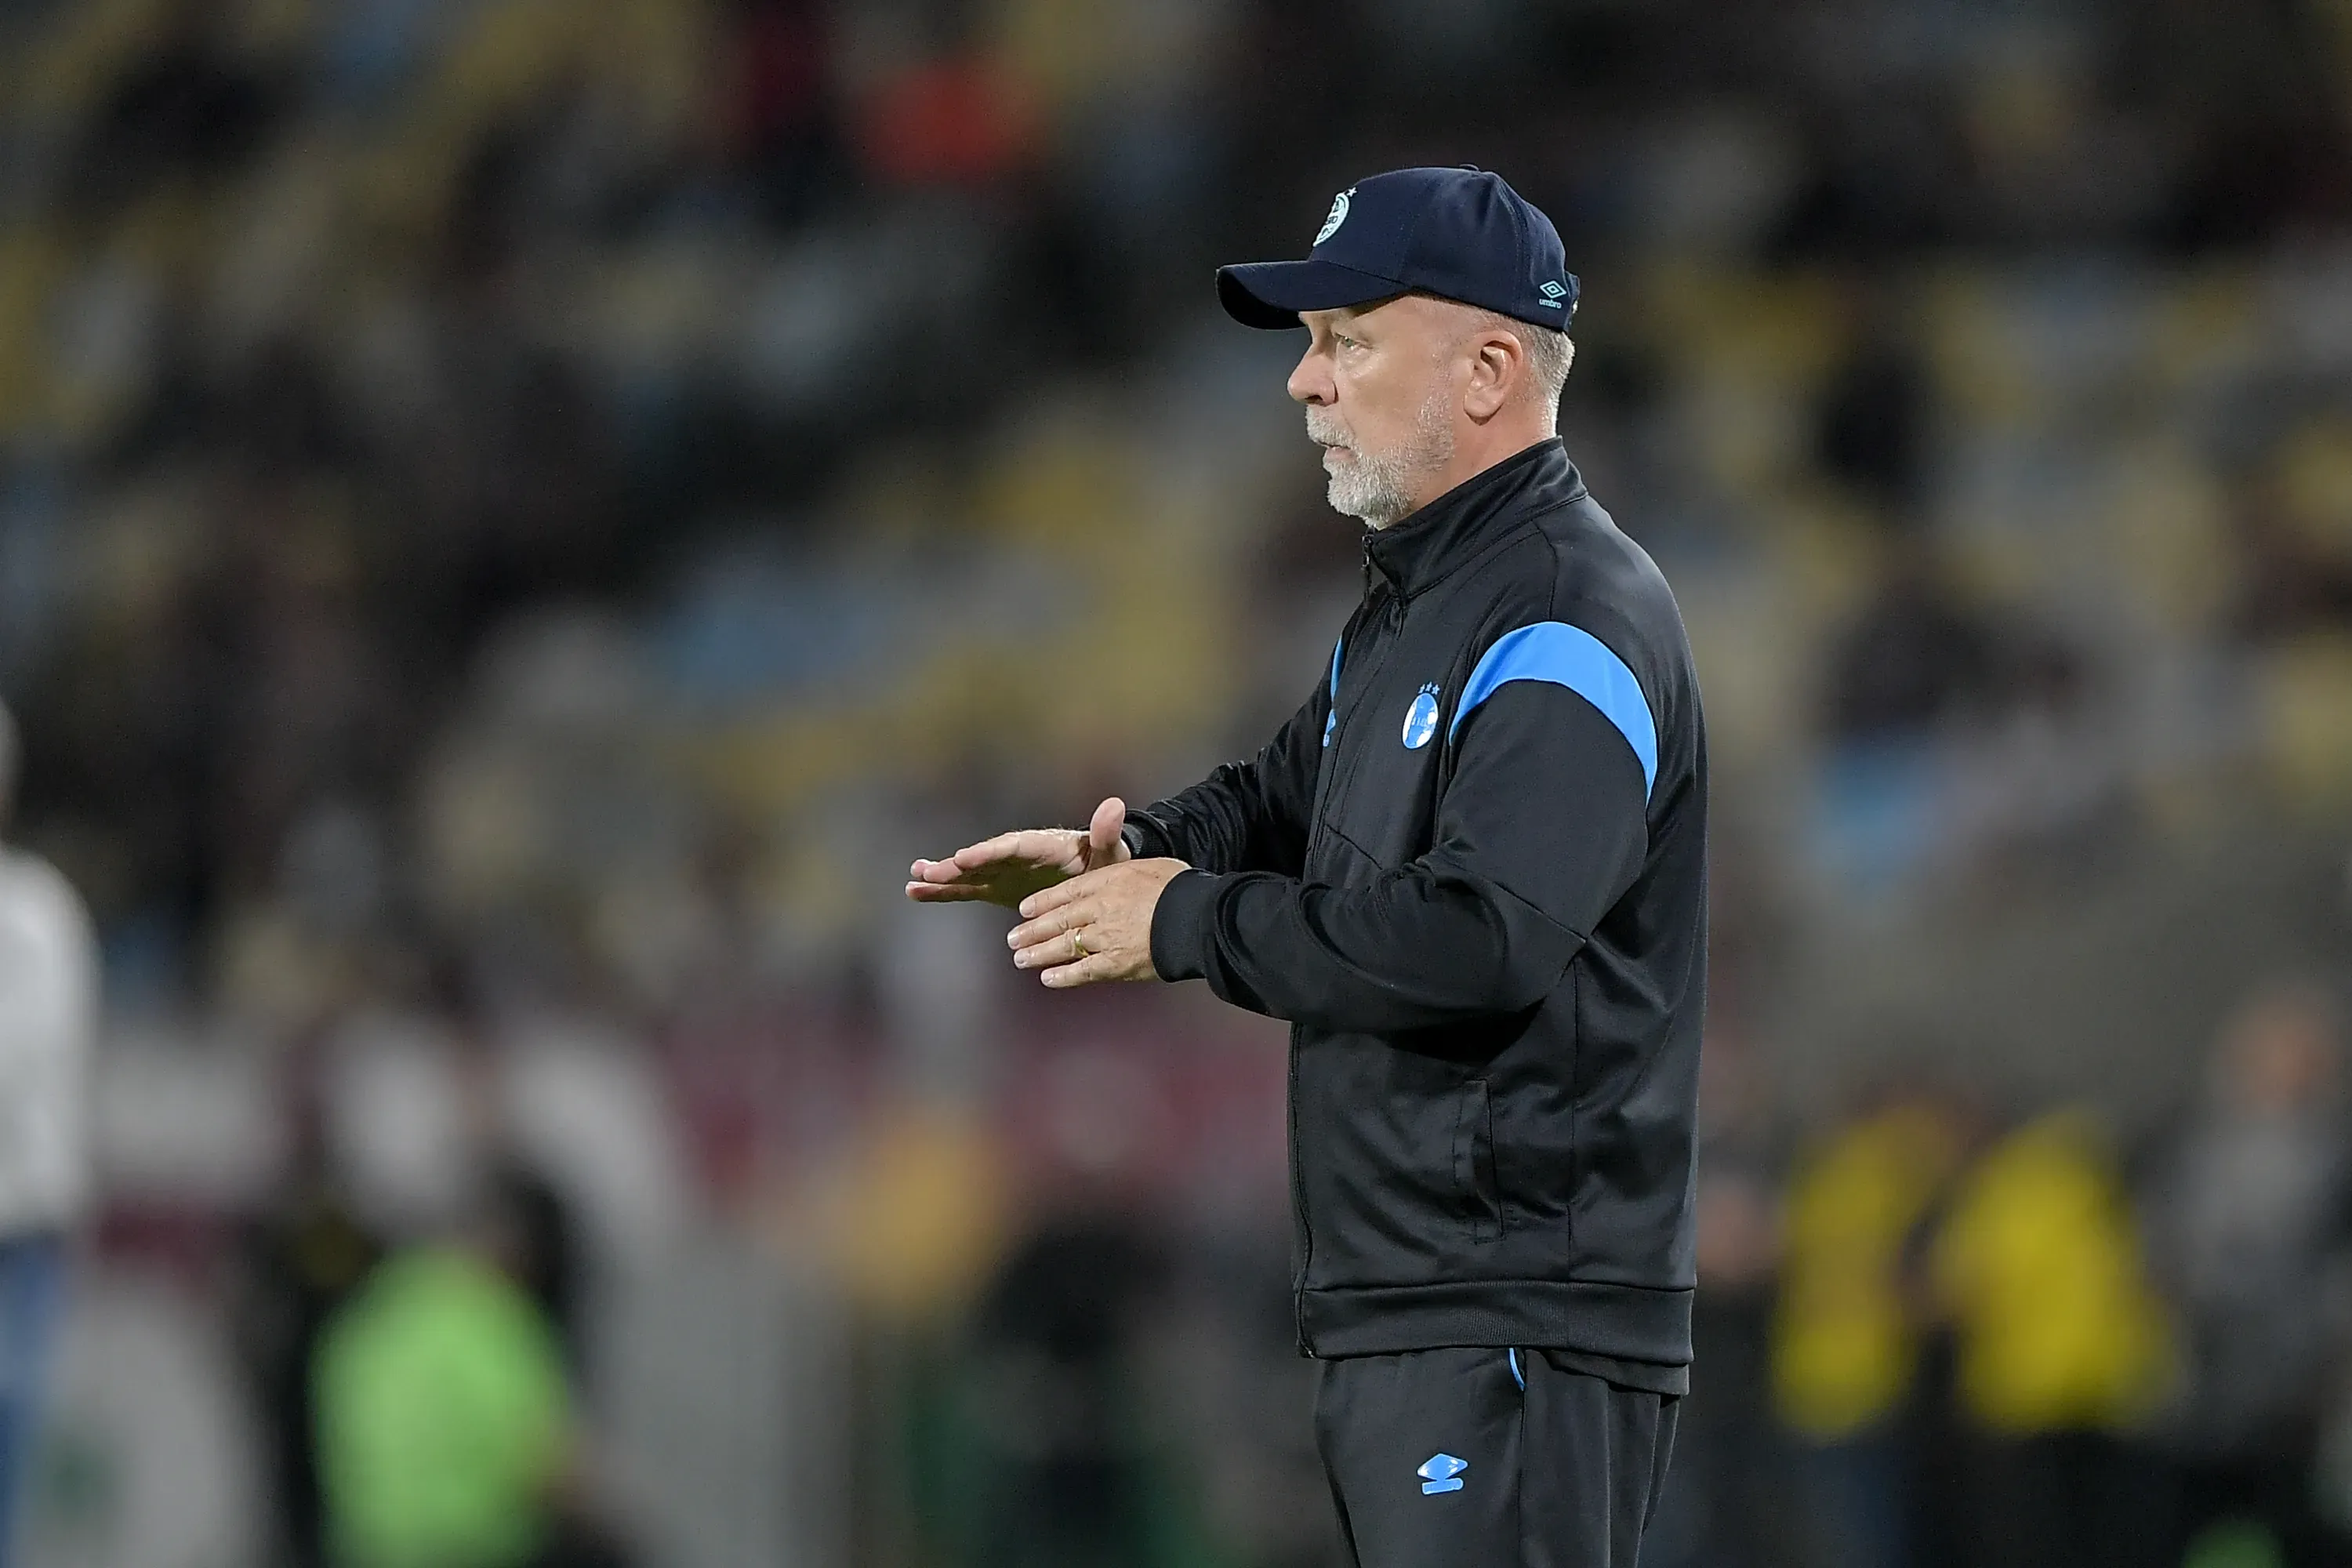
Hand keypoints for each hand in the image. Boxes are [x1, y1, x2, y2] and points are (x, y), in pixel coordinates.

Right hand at [906, 797, 1131, 908]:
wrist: (1098, 876)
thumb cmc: (1105, 863)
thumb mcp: (1109, 852)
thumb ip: (1106, 833)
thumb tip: (1115, 805)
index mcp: (1042, 845)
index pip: (1012, 847)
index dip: (988, 852)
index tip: (964, 857)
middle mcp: (1017, 855)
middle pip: (983, 859)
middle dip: (957, 866)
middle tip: (928, 871)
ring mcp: (1004, 872)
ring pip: (969, 873)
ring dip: (943, 876)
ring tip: (915, 880)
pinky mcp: (997, 888)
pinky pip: (967, 889)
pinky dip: (944, 891)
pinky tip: (916, 891)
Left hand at [1006, 858, 1188, 987]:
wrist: (1197, 916)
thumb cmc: (1179, 887)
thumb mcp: (1147, 865)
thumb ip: (1122, 870)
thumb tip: (1114, 877)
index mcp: (1106, 881)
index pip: (1066, 892)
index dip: (1043, 902)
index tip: (1024, 909)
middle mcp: (1099, 909)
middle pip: (1058, 920)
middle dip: (1032, 931)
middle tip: (1013, 939)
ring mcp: (1104, 937)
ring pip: (1063, 946)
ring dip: (1039, 953)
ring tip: (1021, 959)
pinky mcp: (1114, 964)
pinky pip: (1082, 972)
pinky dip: (1062, 976)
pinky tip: (1047, 978)